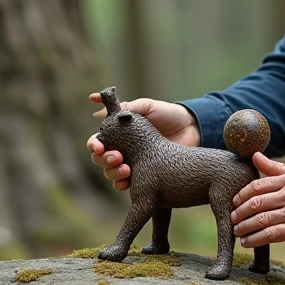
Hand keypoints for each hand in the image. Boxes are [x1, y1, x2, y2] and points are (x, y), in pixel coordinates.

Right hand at [86, 93, 200, 190]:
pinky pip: (126, 185)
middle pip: (101, 159)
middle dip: (104, 160)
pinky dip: (122, 184)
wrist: (191, 129)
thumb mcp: (147, 107)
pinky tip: (127, 181)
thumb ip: (124, 106)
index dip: (94, 145)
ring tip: (126, 169)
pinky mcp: (143, 176)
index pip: (98, 141)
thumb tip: (93, 99)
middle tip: (117, 157)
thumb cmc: (168, 115)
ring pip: (111, 174)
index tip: (99, 146)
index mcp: (118, 133)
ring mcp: (132, 164)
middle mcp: (122, 150)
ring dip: (113, 173)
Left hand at [230, 152, 284, 246]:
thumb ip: (276, 168)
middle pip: (255, 203)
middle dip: (239, 212)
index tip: (235, 202)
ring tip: (237, 232)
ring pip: (260, 220)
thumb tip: (254, 156)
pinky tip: (248, 242)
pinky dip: (256, 239)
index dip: (241, 195)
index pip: (257, 186)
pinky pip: (271, 235)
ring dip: (244, 227)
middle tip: (232, 218)